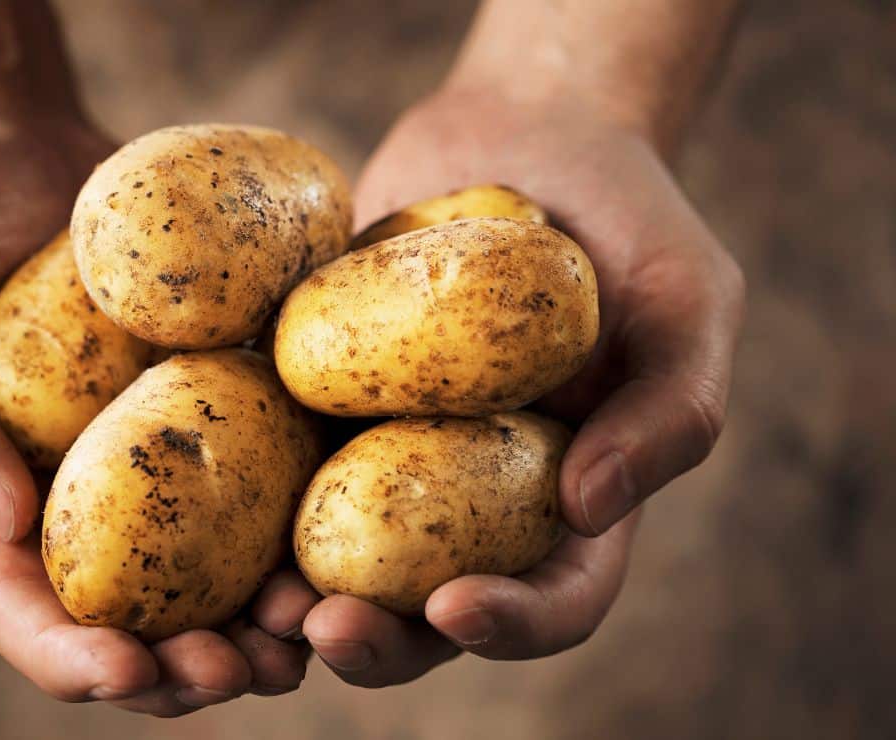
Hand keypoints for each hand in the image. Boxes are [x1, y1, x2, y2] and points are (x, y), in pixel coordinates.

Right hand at [0, 112, 312, 713]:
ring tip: (312, 630)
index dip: (73, 659)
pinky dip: (306, 519)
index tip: (127, 671)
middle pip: (137, 619)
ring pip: (217, 572)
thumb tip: (1, 521)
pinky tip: (349, 533)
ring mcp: (158, 462)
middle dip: (188, 667)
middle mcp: (81, 503)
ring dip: (265, 619)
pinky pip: (267, 476)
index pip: (25, 612)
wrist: (16, 147)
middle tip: (246, 673)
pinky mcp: (219, 407)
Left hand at [301, 87, 744, 684]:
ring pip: (341, 556)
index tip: (456, 608)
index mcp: (571, 496)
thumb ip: (671, 409)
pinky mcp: (324, 399)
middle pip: (429, 608)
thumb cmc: (628, 219)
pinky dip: (243, 493)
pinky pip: (279, 457)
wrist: (525, 134)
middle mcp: (476, 495)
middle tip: (323, 628)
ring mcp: (391, 452)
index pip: (556, 596)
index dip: (512, 625)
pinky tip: (207, 490)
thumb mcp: (688, 302)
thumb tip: (588, 508)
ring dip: (296, 597)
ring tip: (257, 601)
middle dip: (379, 639)